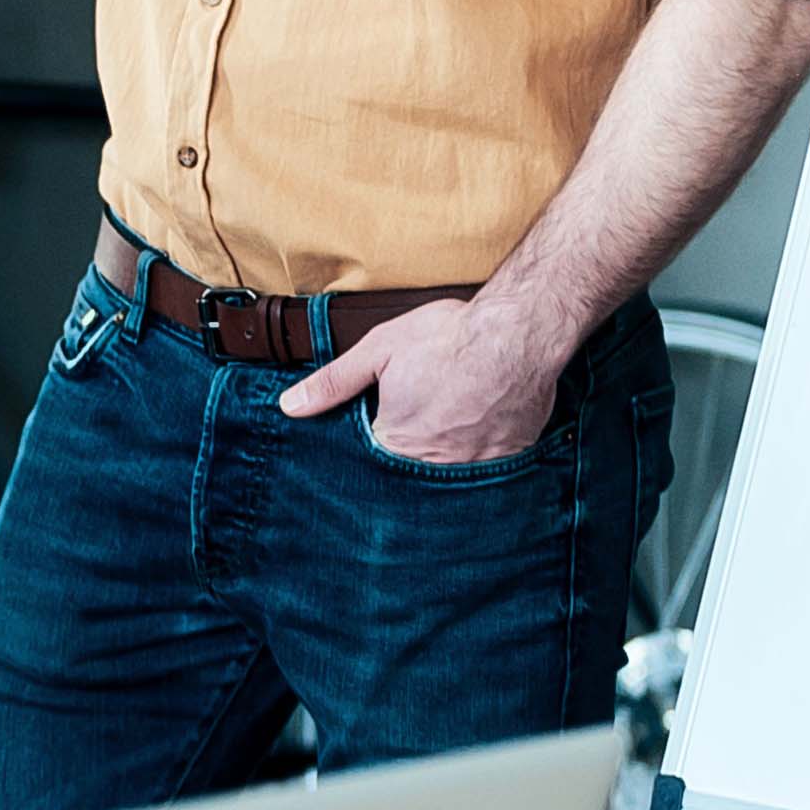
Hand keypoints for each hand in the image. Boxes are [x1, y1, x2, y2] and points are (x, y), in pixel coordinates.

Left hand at [275, 297, 566, 464]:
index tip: (374, 438)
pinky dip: (477, 455)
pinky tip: (476, 431)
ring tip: (446, 425)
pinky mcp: (508, 459)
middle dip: (406, 458)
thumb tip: (291, 406)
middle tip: (419, 422)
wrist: (518, 332)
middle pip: (408, 475)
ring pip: (447, 477)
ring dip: (442, 458)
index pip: (369, 465)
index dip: (368, 451)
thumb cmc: (450, 338)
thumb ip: (333, 383)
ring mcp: (475, 466)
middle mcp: (434, 464)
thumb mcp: (379, 350)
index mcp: (396, 441)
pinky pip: (486, 471)